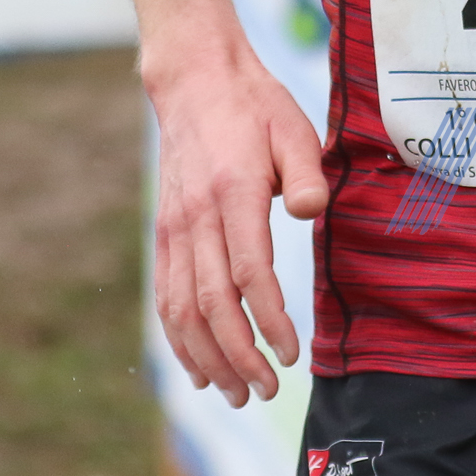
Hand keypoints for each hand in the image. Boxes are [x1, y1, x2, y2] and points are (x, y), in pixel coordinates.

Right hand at [144, 43, 329, 405]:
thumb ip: (307, 171)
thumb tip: (311, 211)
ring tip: (237, 393)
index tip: (291, 352)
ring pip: (181, 309)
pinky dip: (178, 339)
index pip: (247, 273)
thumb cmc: (255, 107)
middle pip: (211, 304)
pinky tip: (199, 368)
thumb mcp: (294, 127)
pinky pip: (165, 296)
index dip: (269, 320)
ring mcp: (173, 228)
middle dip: (239, 355)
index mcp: (232, 193)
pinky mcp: (164, 233)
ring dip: (207, 358)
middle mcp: (195, 218)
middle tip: (269, 389)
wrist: (195, 82)